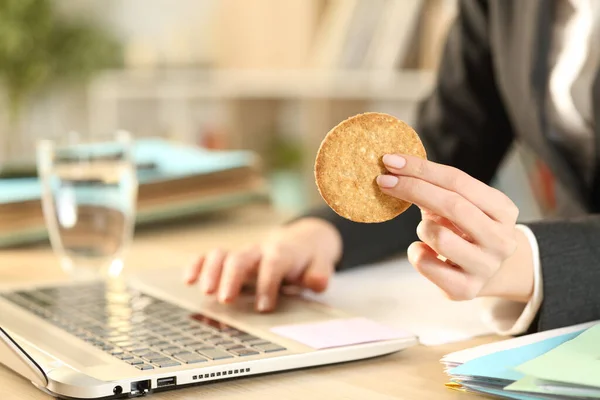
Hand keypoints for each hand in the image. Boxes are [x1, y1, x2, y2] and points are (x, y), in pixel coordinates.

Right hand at [185, 218, 341, 311]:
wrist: (301, 242)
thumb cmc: (308, 259)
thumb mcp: (320, 264)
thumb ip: (319, 273)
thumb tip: (317, 282)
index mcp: (282, 253)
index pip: (273, 265)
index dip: (267, 285)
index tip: (264, 307)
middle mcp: (259, 251)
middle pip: (241, 258)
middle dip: (232, 278)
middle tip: (226, 300)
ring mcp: (243, 254)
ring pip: (222, 254)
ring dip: (211, 271)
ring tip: (205, 292)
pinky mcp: (230, 259)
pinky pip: (209, 257)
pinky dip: (197, 265)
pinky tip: (188, 279)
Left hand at [377, 154, 533, 302]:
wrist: (486, 272)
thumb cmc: (465, 230)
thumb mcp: (460, 205)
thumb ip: (435, 187)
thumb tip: (394, 166)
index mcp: (503, 210)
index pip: (458, 181)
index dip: (421, 169)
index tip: (391, 161)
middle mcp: (501, 239)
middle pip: (452, 205)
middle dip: (412, 189)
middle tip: (383, 181)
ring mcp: (486, 267)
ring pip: (439, 237)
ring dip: (422, 229)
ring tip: (428, 231)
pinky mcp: (465, 289)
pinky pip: (426, 263)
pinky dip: (417, 253)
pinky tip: (426, 252)